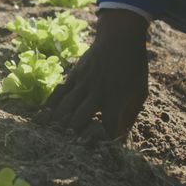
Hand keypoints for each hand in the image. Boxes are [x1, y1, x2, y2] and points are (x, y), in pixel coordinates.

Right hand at [43, 8, 149, 137]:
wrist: (120, 37)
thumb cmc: (134, 67)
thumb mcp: (140, 92)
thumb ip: (130, 115)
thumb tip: (120, 136)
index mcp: (116, 98)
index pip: (107, 127)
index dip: (103, 141)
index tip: (101, 149)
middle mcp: (97, 92)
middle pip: (78, 120)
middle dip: (74, 135)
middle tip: (71, 146)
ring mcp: (82, 82)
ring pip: (64, 108)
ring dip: (59, 124)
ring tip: (56, 136)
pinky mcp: (73, 75)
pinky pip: (58, 93)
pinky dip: (51, 107)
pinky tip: (45, 117)